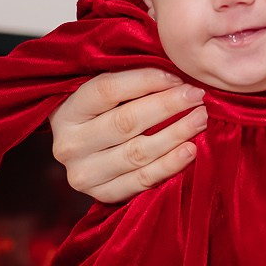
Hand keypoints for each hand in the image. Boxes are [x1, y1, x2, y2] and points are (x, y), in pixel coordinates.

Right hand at [49, 68, 206, 203]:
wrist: (80, 155)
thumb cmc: (97, 115)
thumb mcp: (100, 94)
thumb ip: (127, 82)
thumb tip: (173, 70)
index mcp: (66, 112)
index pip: (107, 90)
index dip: (146, 81)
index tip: (178, 77)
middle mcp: (70, 144)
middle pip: (125, 121)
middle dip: (167, 106)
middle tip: (197, 96)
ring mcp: (84, 174)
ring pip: (137, 153)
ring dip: (175, 134)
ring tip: (200, 119)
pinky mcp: (102, 195)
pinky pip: (142, 180)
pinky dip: (170, 165)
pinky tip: (191, 150)